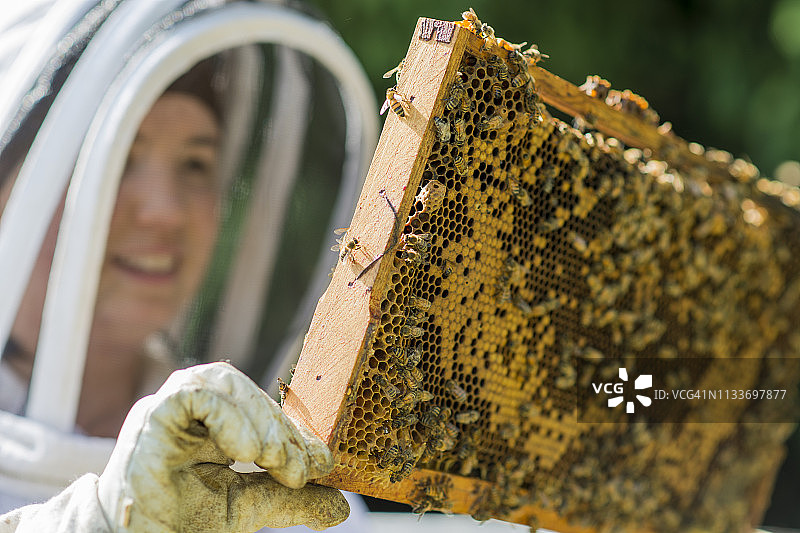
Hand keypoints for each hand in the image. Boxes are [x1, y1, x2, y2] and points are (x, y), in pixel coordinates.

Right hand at [97, 362, 347, 531]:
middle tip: (301, 470)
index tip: (320, 464)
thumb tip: (340, 508)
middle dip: (280, 428)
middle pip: (246, 389)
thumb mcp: (247, 506)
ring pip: (223, 380)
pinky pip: (193, 395)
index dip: (294, 430)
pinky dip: (227, 417)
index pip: (262, 405)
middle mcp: (191, 406)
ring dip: (258, 419)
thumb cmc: (180, 519)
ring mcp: (169, 407)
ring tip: (273, 460)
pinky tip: (245, 451)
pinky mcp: (151, 417)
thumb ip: (289, 500)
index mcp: (214, 419)